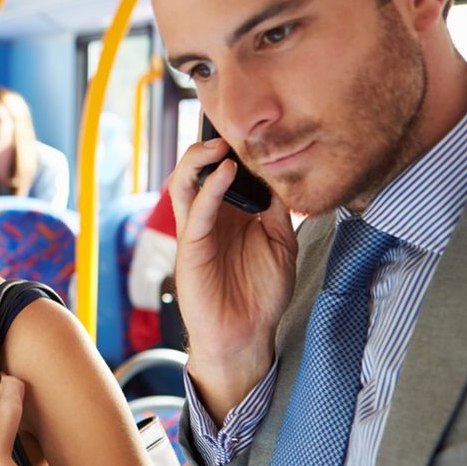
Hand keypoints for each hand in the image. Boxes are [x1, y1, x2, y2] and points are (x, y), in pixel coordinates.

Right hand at [168, 138, 296, 418]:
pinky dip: (209, 188)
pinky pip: (196, 211)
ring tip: (219, 145)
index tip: (253, 129)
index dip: (233, 150)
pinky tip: (224, 171)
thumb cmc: (260, 295)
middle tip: (229, 132)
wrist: (246, 336)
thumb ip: (277, 212)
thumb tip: (278, 178)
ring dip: (197, 160)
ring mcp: (197, 232)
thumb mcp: (281, 245)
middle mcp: (210, 219)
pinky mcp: (191, 248)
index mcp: (230, 215)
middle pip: (196, 172)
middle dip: (207, 146)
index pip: (223, 173)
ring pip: (184, 184)